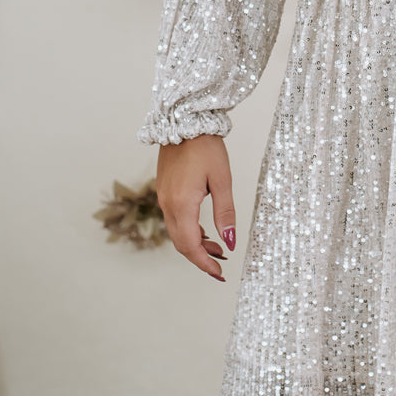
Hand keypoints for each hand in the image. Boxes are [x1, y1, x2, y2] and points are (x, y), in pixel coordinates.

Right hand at [155, 135, 235, 281]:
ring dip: (195, 244)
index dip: (204, 263)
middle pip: (181, 243)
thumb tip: (231, 242)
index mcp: (182, 204)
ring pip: (177, 232)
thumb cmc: (206, 147)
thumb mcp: (222, 180)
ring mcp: (164, 197)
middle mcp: (168, 204)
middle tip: (220, 264)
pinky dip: (188, 230)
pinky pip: (174, 219)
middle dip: (200, 257)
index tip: (219, 274)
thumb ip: (225, 213)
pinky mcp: (165, 190)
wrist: (185, 121)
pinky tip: (204, 231)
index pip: (191, 245)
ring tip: (217, 248)